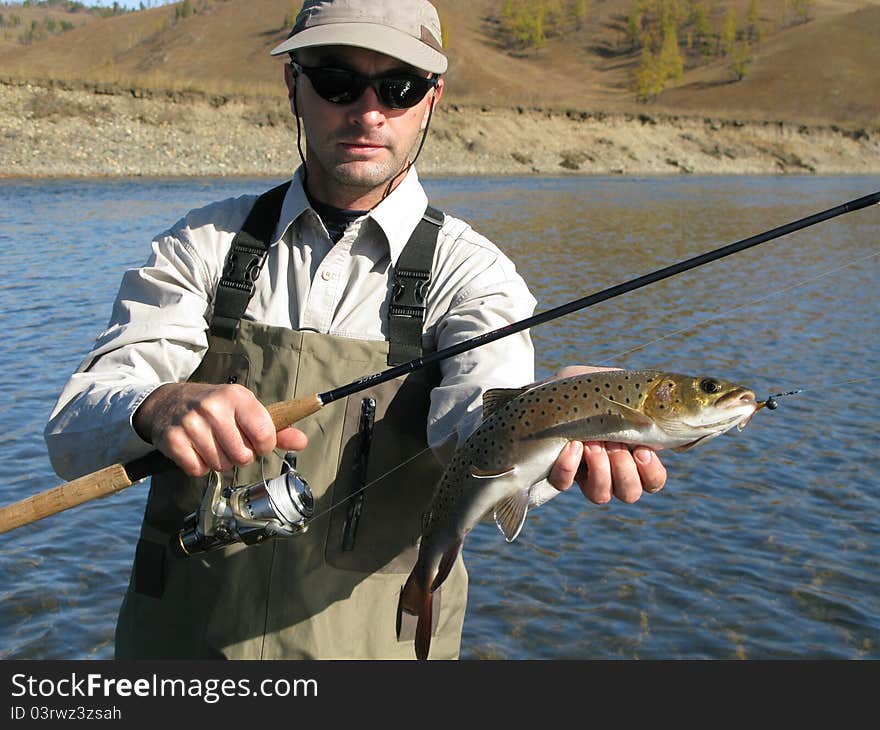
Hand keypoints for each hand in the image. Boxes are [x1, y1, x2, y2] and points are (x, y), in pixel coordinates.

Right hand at [133, 382, 307, 476]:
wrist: (169, 402)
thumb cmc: (215, 407)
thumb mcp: (246, 410)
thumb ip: (276, 428)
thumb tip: (302, 442)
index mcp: (237, 397)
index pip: (264, 434)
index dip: (263, 446)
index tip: (256, 442)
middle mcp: (213, 407)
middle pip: (242, 456)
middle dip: (239, 455)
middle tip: (228, 442)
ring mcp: (191, 423)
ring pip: (220, 465)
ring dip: (218, 461)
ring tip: (211, 443)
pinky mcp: (173, 440)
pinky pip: (197, 470)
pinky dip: (198, 465)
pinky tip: (196, 449)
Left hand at [544, 366, 666, 503]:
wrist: (536, 395)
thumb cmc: (576, 389)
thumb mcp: (607, 383)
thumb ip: (635, 393)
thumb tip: (660, 399)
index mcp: (628, 451)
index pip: (652, 480)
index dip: (651, 472)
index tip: (642, 450)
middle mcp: (608, 470)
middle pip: (630, 492)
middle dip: (624, 468)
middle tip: (614, 442)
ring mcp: (582, 475)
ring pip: (602, 496)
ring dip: (600, 470)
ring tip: (592, 444)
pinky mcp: (557, 475)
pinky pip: (565, 483)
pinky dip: (570, 466)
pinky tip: (571, 446)